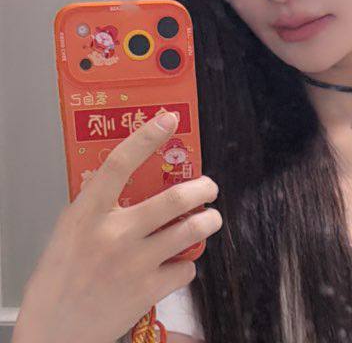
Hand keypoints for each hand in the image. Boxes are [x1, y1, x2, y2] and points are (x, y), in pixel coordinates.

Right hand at [12, 112, 221, 342]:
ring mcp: (133, 263)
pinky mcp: (147, 291)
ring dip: (209, 221)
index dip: (147, 136)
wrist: (53, 334)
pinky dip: (187, 264)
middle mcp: (113, 234)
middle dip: (203, 188)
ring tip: (210, 219)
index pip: (120, 163)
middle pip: (175, 198)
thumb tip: (135, 181)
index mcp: (87, 213)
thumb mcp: (70, 231)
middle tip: (209, 187)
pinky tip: (177, 264)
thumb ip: (100, 206)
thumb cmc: (60, 279)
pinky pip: (186, 268)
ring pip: (192, 230)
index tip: (169, 119)